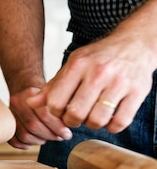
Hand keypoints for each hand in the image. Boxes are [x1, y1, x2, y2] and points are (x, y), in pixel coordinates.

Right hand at [7, 87, 71, 148]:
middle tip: (60, 137)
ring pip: (25, 135)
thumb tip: (72, 120)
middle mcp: (16, 103)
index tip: (67, 134)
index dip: (57, 127)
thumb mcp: (54, 94)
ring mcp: (9, 115)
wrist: (25, 93)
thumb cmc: (44, 97)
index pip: (44, 114)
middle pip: (33, 126)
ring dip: (40, 140)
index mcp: (29, 94)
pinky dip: (27, 145)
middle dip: (50, 135)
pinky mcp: (6, 126)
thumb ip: (62, 104)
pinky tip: (36, 140)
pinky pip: (15, 141)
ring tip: (48, 137)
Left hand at [28, 36, 153, 133]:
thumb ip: (52, 85)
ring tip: (92, 116)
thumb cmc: (99, 57)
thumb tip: (30, 102)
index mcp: (78, 65)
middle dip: (72, 121)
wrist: (134, 43)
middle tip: (75, 116)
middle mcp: (98, 73)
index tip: (60, 110)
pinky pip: (120, 122)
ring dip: (92, 124)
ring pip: (97, 120)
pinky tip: (109, 117)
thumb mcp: (73, 65)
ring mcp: (119, 83)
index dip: (54, 112)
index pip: (55, 102)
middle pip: (75, 114)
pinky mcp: (138, 92)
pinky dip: (112, 126)